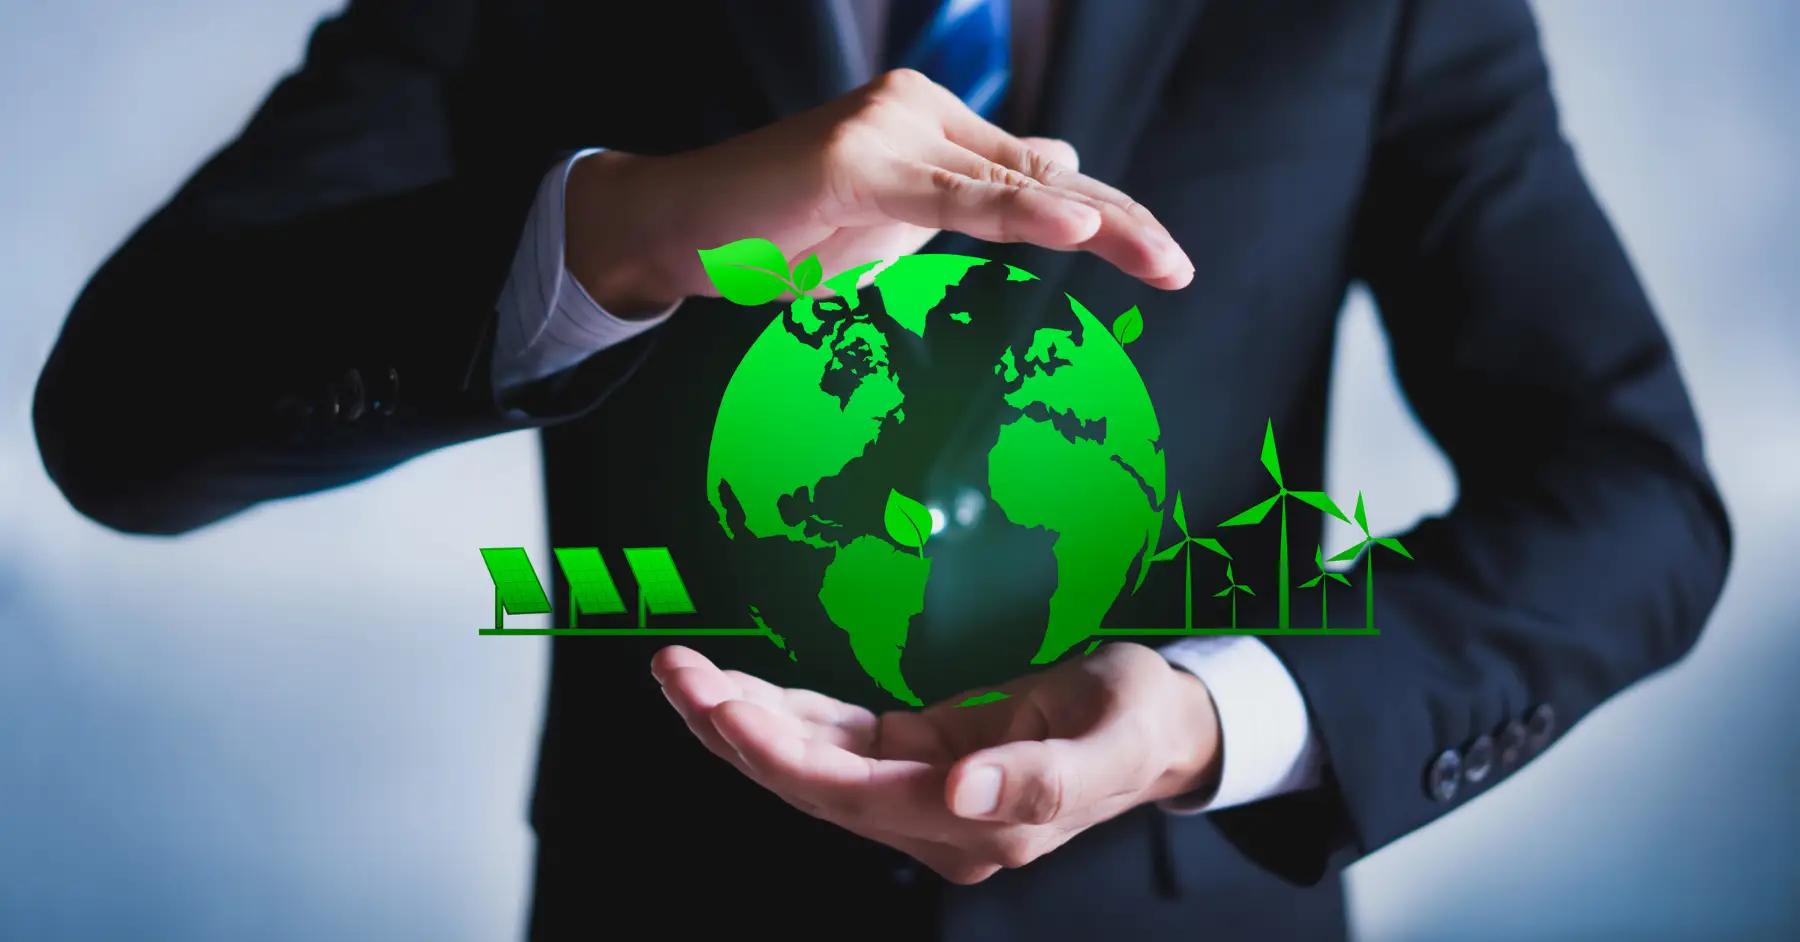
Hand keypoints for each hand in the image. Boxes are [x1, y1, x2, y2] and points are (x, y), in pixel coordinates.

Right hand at [566, 68, 1194, 315]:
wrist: (682, 227)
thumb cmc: (784, 229)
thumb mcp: (897, 221)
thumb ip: (972, 195)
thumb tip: (1058, 169)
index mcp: (938, 128)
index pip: (1044, 173)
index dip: (1111, 215)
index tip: (1166, 261)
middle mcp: (922, 111)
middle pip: (1044, 173)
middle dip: (1120, 223)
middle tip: (1180, 268)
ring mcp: (888, 127)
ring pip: (1006, 183)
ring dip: (1092, 223)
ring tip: (1156, 255)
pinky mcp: (852, 158)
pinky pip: (951, 196)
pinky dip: (1014, 212)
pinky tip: (1073, 224)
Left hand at [652, 642, 1221, 883]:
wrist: (1156, 724)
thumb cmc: (1141, 726)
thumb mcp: (1110, 742)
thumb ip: (1042, 780)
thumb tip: (963, 793)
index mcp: (976, 824)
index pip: (852, 795)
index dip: (782, 755)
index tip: (726, 707)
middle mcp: (932, 818)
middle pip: (809, 782)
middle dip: (735, 728)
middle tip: (674, 672)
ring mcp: (916, 789)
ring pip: (807, 760)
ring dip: (740, 716)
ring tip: (680, 669)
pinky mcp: (912, 755)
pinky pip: (830, 736)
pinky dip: (779, 708)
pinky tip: (731, 683)